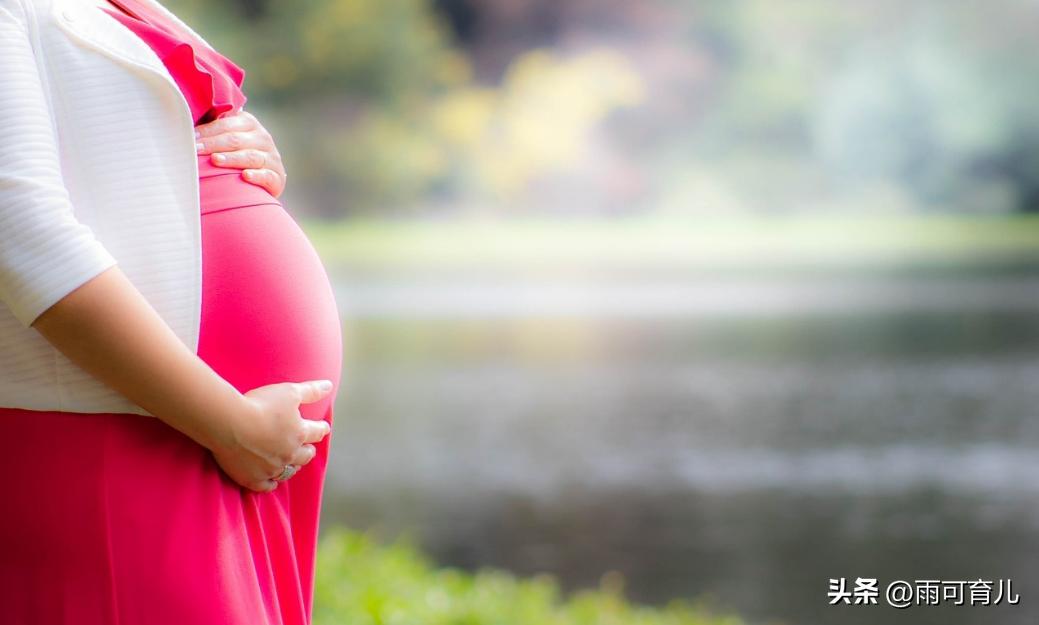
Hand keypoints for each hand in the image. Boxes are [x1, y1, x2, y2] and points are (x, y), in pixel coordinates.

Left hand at [195, 110, 287, 196]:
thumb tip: (183, 122)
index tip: (190, 138)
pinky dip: (257, 176)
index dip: (208, 131)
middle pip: (236, 139)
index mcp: (249, 123)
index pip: (227, 124)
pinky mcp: (277, 177)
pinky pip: (267, 175)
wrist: (263, 179)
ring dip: (232, 158)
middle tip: (196, 150)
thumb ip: (213, 130)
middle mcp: (263, 138)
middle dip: (214, 144)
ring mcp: (272, 157)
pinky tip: (245, 176)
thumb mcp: (227, 139)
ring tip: (215, 161)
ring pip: (250, 156)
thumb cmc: (235, 156)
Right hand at [209, 379, 333, 492]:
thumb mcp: (289, 392)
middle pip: (305, 455)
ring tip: (292, 464)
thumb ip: (311, 391)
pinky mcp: (253, 479)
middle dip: (308, 450)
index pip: (317, 432)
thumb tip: (329, 385)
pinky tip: (272, 482)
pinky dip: (271, 484)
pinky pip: (267, 486)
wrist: (228, 423)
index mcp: (299, 433)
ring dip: (292, 467)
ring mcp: (271, 468)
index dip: (321, 428)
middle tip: (309, 448)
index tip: (323, 427)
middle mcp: (289, 454)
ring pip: (288, 472)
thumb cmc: (259, 404)